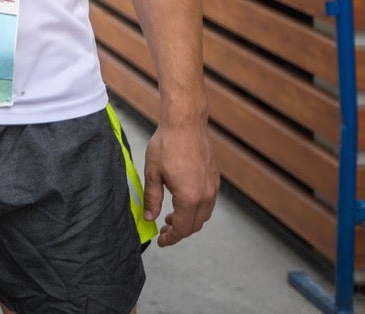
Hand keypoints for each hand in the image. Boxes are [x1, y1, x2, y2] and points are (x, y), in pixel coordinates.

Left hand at [142, 119, 218, 245]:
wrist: (186, 123)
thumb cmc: (166, 145)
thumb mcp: (153, 172)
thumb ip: (152, 198)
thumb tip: (149, 217)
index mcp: (189, 197)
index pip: (183, 228)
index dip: (172, 238)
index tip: (162, 241)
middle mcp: (206, 195)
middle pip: (195, 225)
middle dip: (180, 231)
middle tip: (164, 229)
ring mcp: (213, 187)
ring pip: (204, 215)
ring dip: (189, 220)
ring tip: (172, 216)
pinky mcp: (215, 178)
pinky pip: (208, 202)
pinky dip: (196, 209)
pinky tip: (183, 201)